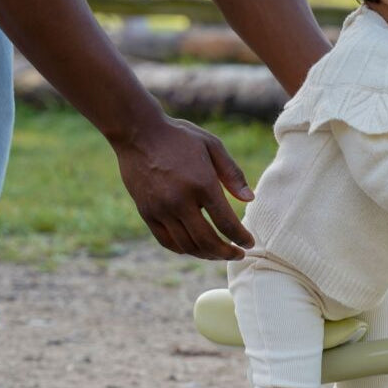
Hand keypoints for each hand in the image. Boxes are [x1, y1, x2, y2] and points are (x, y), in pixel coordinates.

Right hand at [112, 116, 254, 259]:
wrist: (138, 132)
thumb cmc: (180, 137)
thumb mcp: (213, 146)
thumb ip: (233, 174)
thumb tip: (250, 199)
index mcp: (202, 184)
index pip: (226, 223)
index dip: (241, 238)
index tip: (249, 243)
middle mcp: (180, 201)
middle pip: (207, 241)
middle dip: (226, 253)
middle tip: (238, 255)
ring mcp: (161, 209)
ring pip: (187, 246)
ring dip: (207, 255)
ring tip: (219, 253)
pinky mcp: (147, 213)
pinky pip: (167, 241)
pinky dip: (185, 249)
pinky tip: (196, 248)